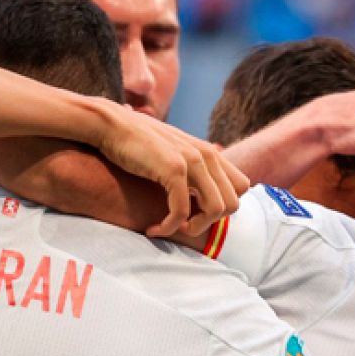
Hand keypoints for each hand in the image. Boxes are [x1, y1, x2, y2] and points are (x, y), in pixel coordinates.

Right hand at [92, 103, 249, 236]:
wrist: (112, 126)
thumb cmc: (137, 145)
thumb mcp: (173, 154)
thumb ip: (191, 169)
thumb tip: (200, 193)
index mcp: (210, 153)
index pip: (242, 187)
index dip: (223, 206)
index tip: (198, 213)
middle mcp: (207, 155)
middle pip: (233, 204)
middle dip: (210, 223)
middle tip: (184, 225)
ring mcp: (192, 161)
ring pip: (216, 210)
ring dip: (194, 228)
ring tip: (170, 227)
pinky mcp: (173, 169)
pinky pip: (182, 211)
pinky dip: (169, 227)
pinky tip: (153, 229)